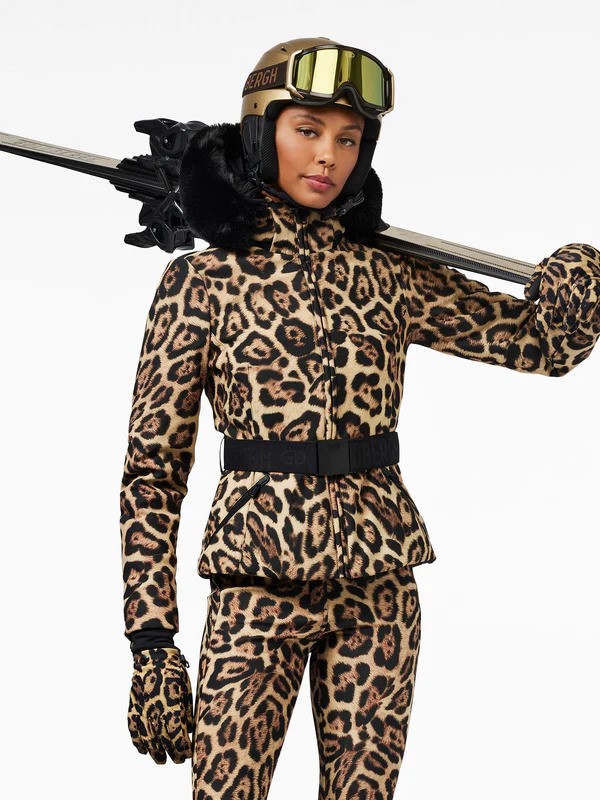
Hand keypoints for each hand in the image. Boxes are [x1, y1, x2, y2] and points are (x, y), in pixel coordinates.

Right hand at [127, 646, 193, 763]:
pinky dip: (138, 742)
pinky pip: (133, 730)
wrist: (153, 658)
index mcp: (170, 707)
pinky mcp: (133, 708)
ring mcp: (142, 711)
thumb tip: (189, 731)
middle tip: (178, 760)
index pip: (176, 736)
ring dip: (154, 752)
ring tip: (161, 760)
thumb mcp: (186, 691)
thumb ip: (186, 713)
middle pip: (162, 741)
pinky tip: (143, 750)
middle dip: (171, 753)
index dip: (182, 748)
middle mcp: (154, 712)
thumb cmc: (174, 673)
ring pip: (147, 739)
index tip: (188, 753)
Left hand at [524, 242, 599, 333]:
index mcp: (551, 273)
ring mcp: (582, 278)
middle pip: (560, 304)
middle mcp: (567, 275)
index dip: (544, 316)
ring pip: (575, 302)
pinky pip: (592, 296)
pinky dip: (587, 308)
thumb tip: (528, 297)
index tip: (542, 328)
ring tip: (567, 328)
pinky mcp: (595, 280)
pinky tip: (582, 318)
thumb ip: (534, 281)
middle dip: (557, 318)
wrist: (582, 250)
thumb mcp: (543, 267)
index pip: (546, 300)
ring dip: (571, 318)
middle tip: (555, 328)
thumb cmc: (559, 263)